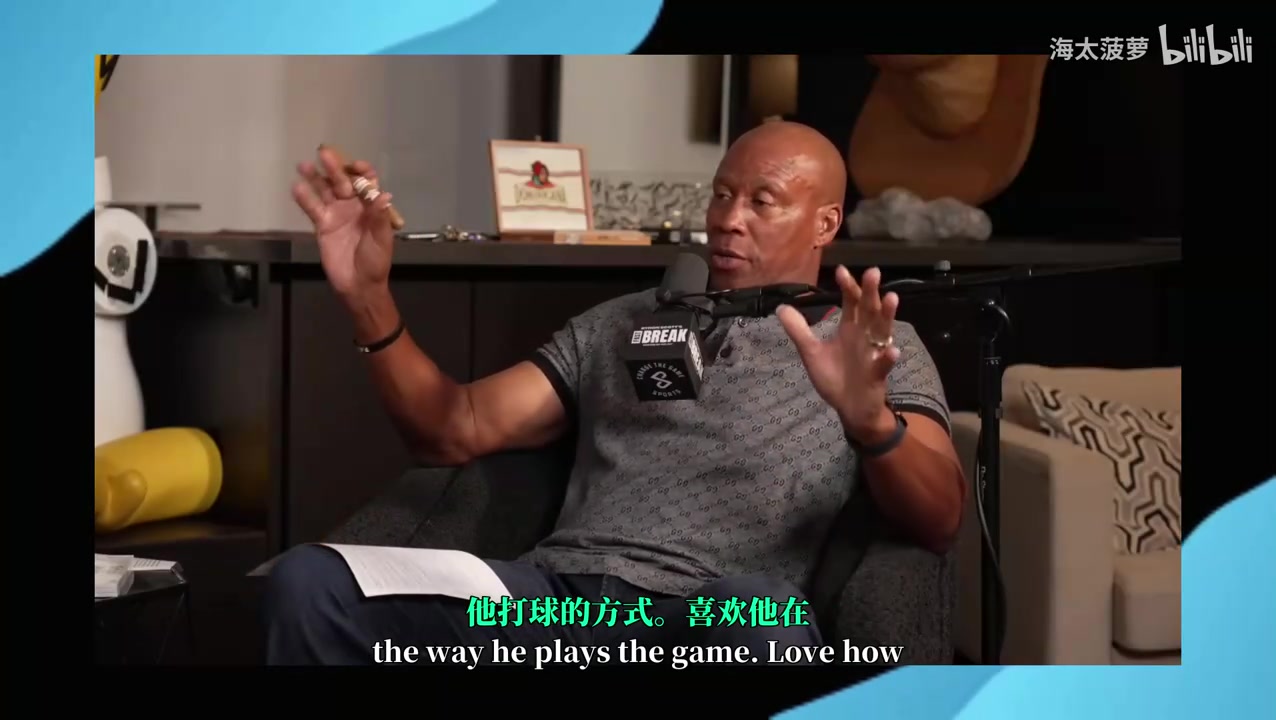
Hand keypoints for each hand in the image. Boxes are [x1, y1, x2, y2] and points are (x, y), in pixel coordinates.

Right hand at [291, 148, 395, 302]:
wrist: (358, 285)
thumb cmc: (375, 261)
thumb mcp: (382, 239)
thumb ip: (379, 217)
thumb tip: (384, 195)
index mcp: (371, 207)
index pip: (367, 182)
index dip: (362, 171)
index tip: (355, 166)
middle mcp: (353, 206)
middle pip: (342, 181)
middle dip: (335, 167)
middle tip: (324, 153)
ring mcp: (336, 214)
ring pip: (324, 191)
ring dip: (315, 177)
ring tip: (304, 165)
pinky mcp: (322, 225)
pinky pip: (312, 208)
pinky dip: (304, 198)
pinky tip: (296, 187)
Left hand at [777, 266, 900, 442]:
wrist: (850, 408)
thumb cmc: (835, 377)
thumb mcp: (812, 353)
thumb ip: (799, 331)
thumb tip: (781, 307)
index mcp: (849, 329)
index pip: (850, 303)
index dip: (847, 286)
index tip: (840, 270)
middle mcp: (865, 336)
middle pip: (869, 310)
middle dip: (870, 291)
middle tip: (873, 271)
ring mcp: (873, 354)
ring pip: (883, 332)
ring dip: (887, 315)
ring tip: (891, 297)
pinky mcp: (877, 375)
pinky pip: (884, 365)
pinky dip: (888, 358)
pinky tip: (892, 351)